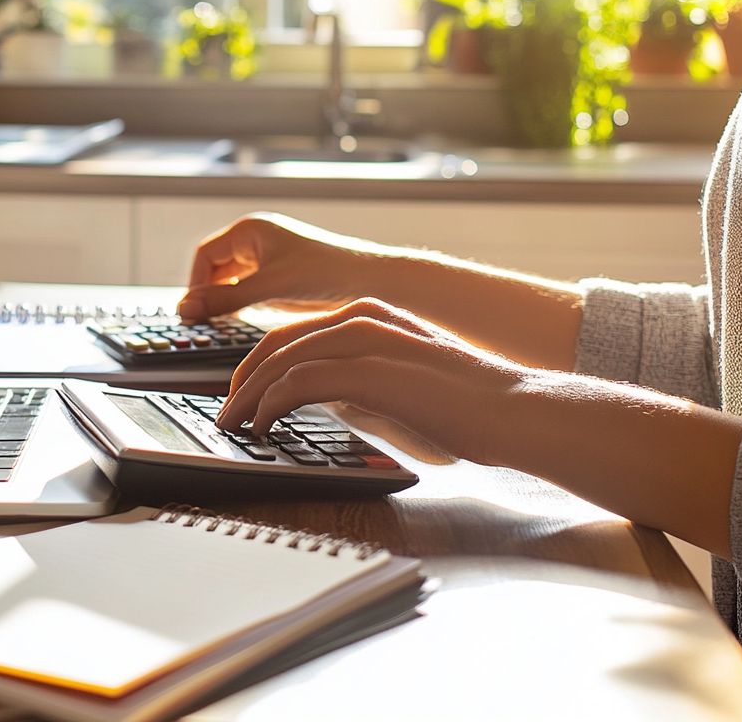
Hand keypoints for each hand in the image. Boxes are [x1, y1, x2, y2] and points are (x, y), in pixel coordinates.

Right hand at [178, 213, 382, 319]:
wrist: (372, 283)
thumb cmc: (327, 273)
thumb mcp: (269, 287)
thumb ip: (225, 299)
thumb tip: (186, 309)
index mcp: (251, 230)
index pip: (205, 256)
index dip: (195, 284)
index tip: (192, 312)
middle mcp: (256, 242)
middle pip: (214, 269)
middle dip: (207, 295)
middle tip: (201, 324)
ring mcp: (268, 261)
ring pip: (230, 283)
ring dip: (222, 303)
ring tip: (218, 327)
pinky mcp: (279, 280)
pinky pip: (246, 292)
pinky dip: (238, 307)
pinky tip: (240, 324)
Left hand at [214, 297, 526, 464]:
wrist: (514, 409)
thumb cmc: (469, 405)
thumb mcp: (405, 379)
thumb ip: (366, 379)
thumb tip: (330, 398)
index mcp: (370, 314)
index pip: (294, 333)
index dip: (260, 364)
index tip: (243, 393)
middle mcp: (361, 317)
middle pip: (276, 343)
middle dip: (243, 380)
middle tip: (227, 411)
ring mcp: (364, 340)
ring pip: (279, 361)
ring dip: (248, 396)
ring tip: (234, 425)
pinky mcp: (367, 370)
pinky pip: (297, 383)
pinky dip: (269, 405)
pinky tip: (261, 427)